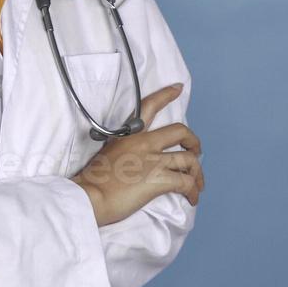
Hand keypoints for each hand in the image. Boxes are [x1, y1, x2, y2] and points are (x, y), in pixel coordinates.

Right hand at [71, 83, 202, 226]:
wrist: (90, 196)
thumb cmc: (94, 180)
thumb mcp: (108, 154)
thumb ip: (126, 151)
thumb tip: (140, 163)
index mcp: (130, 135)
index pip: (149, 106)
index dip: (166, 95)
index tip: (178, 88)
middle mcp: (145, 143)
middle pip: (180, 132)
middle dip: (194, 142)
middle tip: (196, 152)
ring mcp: (154, 161)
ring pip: (189, 160)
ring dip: (197, 174)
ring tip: (196, 184)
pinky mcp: (160, 179)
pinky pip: (187, 182)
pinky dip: (193, 191)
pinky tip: (192, 198)